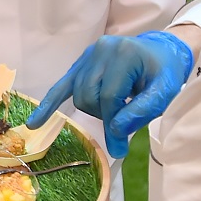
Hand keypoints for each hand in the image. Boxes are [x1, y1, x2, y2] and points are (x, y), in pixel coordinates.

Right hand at [26, 31, 193, 157]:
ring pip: (79, 95)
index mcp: (123, 54)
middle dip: (104, 117)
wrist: (161, 51)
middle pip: (90, 97)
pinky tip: (35, 123)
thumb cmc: (165, 72)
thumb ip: (141, 111)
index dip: (114, 125)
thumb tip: (115, 133)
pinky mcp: (81, 63)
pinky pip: (61, 86)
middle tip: (122, 125)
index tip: (120, 150)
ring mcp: (89, 55)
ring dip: (94, 110)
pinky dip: (49, 104)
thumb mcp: (164, 92)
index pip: (110, 97)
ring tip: (115, 109)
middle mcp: (101, 50)